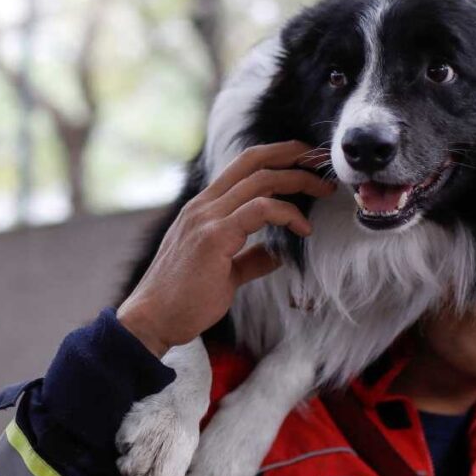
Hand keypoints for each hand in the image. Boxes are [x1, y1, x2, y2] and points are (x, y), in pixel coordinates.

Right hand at [117, 141, 333, 356]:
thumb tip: (278, 254)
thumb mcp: (225, 271)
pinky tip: (303, 229)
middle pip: (254, 161)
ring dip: (298, 180)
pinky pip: (260, 210)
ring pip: (261, 180)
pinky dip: (288, 213)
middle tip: (322, 163)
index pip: (243, 165)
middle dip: (293, 155)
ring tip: (323, 192)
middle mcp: (203, 205)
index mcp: (204, 208)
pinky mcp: (214, 237)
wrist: (152, 320)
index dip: (277, 155)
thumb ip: (250, 258)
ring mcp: (206, 218)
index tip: (306, 161)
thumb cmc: (185, 299)